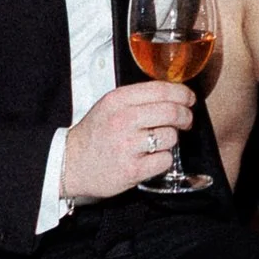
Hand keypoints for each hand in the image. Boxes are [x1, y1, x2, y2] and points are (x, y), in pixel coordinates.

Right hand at [63, 82, 196, 200]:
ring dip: (171, 139)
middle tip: (186, 121)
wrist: (69, 164)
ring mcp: (128, 146)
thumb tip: (174, 94)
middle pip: (171, 112)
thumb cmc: (95, 135)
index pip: (161, 89)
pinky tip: (151, 158)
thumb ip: (138, 98)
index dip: (182, 93)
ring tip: (158, 142)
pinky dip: (163, 160)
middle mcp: (123, 120)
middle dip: (185, 116)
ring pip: (171, 136)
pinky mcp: (132, 169)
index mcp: (118, 100)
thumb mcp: (109, 106)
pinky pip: (165, 160)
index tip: (189, 99)